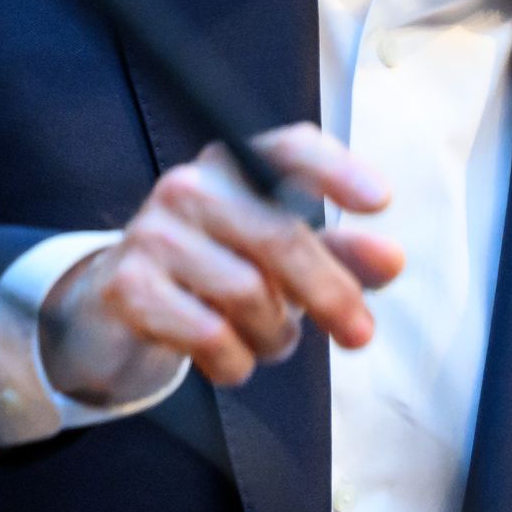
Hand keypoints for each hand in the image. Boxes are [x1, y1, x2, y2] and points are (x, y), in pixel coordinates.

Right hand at [42, 127, 401, 402]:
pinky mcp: (128, 286)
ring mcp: (152, 233)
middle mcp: (190, 188)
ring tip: (269, 342)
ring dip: (275, 337)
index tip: (381, 203)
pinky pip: (209, 334)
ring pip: (247, 293)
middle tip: (360, 334)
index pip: (289, 149)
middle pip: (279, 236)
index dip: (336, 169)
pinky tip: (230, 360)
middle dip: (331, 293)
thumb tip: (392, 260)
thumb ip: (339, 257)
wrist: (119, 312)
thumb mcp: (281, 265)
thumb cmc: (216, 277)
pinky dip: (235, 362)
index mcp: (235, 169)